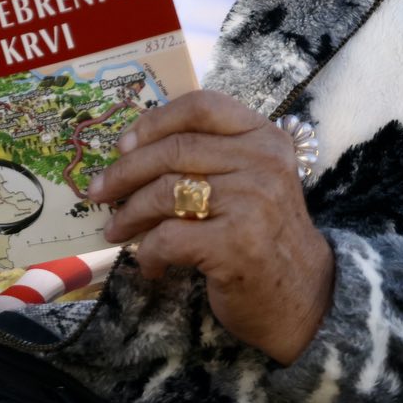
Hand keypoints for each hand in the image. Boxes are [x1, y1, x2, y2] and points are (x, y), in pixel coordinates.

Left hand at [87, 90, 332, 363]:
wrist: (303, 297)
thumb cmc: (262, 234)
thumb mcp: (248, 180)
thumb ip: (208, 156)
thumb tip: (129, 150)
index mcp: (264, 136)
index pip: (202, 106)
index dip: (154, 121)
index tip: (124, 144)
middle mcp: (263, 161)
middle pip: (174, 150)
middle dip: (125, 172)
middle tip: (99, 191)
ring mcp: (253, 201)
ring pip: (165, 192)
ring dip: (129, 214)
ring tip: (116, 229)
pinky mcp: (237, 244)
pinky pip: (169, 237)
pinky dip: (148, 251)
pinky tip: (148, 263)